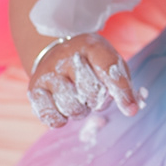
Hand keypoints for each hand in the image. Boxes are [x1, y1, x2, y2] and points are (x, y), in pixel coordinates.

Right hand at [27, 33, 142, 127]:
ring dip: (81, 110)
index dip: (122, 92)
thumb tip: (131, 109)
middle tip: (94, 95)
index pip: (109, 70)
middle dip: (98, 101)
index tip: (130, 109)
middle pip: (92, 93)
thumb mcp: (110, 64)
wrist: (56, 56)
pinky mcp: (34, 89)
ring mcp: (48, 73)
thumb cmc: (91, 65)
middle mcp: (66, 57)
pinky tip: (63, 107)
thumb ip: (123, 85)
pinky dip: (61, 119)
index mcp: (90, 46)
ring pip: (73, 108)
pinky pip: (52, 118)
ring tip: (78, 98)